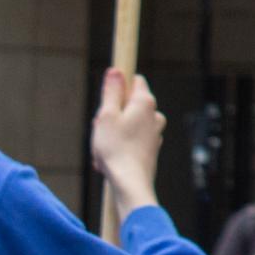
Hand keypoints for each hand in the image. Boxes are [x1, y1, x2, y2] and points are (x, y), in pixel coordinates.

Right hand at [91, 68, 164, 212]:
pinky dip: (117, 148)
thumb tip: (116, 71)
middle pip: (128, 104)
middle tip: (100, 130)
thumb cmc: (116, 149)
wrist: (130, 183)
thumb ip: (111, 92)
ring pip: (126, 125)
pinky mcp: (150, 149)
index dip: (117, 88)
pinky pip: (129, 141)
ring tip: (102, 150)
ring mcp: (154, 132)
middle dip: (110, 115)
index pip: (134, 81)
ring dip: (111, 134)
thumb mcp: (106, 115)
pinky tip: (107, 161)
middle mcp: (154, 115)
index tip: (106, 102)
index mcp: (145, 102)